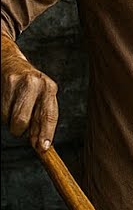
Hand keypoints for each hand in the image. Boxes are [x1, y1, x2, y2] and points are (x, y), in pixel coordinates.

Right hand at [1, 35, 58, 149]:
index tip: (43, 147)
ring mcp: (20, 81)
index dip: (45, 134)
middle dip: (20, 131)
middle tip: (20, 131)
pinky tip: (7, 104)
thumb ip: (41, 118)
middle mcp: (37, 83)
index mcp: (50, 89)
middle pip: (24, 120)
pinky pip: (1, 110)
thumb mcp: (41, 98)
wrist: (9, 62)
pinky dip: (3, 114)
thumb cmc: (29, 86)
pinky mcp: (6, 81)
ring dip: (11, 123)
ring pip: (11, 118)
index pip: (49, 116)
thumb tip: (40, 144)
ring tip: (14, 112)